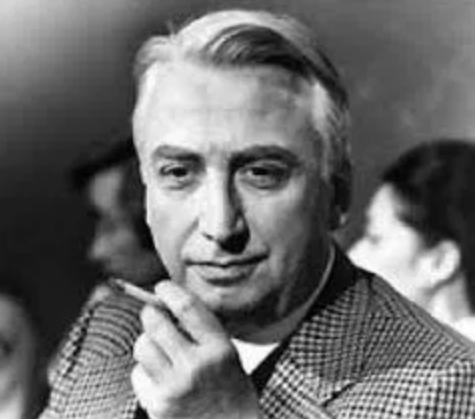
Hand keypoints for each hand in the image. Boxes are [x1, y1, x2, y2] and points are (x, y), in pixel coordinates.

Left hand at [131, 281, 260, 418]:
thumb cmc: (230, 390)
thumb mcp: (227, 354)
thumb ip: (202, 330)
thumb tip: (167, 303)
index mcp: (218, 349)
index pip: (187, 307)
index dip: (169, 291)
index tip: (162, 287)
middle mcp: (195, 366)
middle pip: (156, 323)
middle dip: (150, 312)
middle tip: (153, 312)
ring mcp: (174, 388)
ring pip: (142, 346)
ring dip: (146, 341)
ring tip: (159, 349)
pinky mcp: (158, 406)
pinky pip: (138, 374)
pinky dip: (144, 370)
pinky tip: (160, 378)